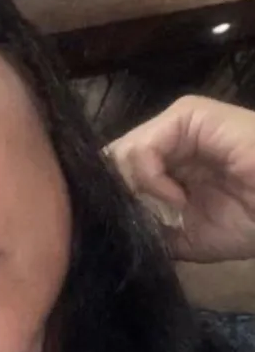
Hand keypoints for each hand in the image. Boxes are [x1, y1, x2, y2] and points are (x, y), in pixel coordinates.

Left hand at [107, 96, 254, 261]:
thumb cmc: (248, 222)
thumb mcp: (184, 236)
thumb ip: (146, 227)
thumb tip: (109, 226)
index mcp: (165, 164)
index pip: (115, 173)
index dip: (111, 199)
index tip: (128, 226)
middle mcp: (166, 139)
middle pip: (112, 161)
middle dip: (120, 195)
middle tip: (147, 219)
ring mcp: (177, 124)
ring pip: (122, 153)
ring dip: (138, 190)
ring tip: (172, 209)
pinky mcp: (190, 115)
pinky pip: (143, 147)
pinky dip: (150, 178)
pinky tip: (177, 198)